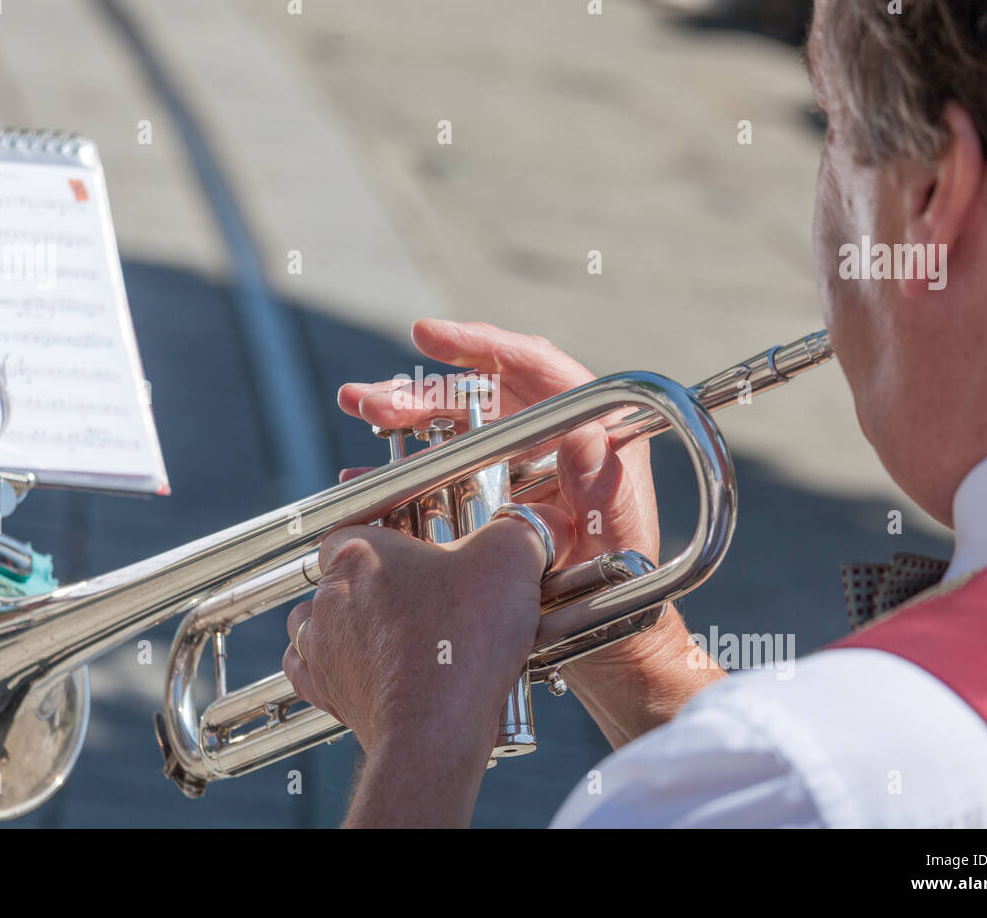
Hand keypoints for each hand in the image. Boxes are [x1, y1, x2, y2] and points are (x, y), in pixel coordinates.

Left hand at [281, 504, 573, 826]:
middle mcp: (329, 594)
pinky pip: (311, 667)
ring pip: (321, 617)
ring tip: (398, 631)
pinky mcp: (325, 690)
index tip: (426, 550)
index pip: (360, 525)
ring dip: (352, 620)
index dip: (394, 534)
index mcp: (359, 551)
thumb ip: (518, 529)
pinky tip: (366, 664)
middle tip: (429, 595)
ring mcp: (322, 645)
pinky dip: (334, 664)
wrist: (436, 729)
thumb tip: (528, 525)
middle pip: (346, 572)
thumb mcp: (509, 559)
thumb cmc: (464, 640)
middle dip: (382, 581)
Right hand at [337, 320, 724, 747]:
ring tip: (360, 410)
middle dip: (422, 393)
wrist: (610, 651)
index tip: (427, 336)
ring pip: (455, 431)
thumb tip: (586, 432)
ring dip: (404, 421)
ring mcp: (518, 475)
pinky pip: (442, 479)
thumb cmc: (627, 594)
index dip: (481, 345)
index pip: (535, 368)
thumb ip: (604, 490)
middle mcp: (551, 445)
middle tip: (371, 402)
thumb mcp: (615, 540)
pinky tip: (364, 477)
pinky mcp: (492, 507)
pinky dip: (403, 475)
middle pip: (481, 399)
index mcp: (591, 434)